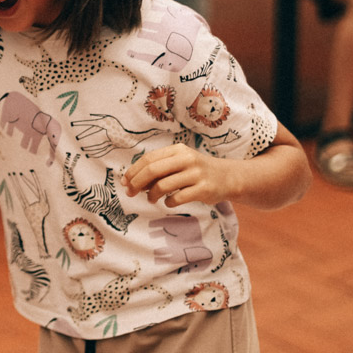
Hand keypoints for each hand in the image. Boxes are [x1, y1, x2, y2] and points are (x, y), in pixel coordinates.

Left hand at [121, 143, 235, 208]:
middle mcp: (186, 159)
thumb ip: (159, 168)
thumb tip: (133, 181)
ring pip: (163, 185)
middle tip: (130, 193)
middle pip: (152, 170)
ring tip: (151, 199)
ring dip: (151, 195)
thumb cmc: (196, 171)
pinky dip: (168, 202)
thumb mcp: (179, 162)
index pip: (148, 159)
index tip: (124, 182)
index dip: (133, 171)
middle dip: (136, 183)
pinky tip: (169, 202)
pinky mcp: (204, 189)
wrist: (227, 177)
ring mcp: (196, 174)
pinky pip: (177, 198)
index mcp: (177, 150)